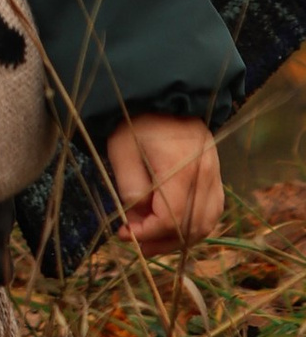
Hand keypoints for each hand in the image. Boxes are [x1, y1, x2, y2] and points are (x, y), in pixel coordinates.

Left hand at [105, 112, 223, 251]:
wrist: (164, 94)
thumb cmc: (138, 120)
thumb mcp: (121, 148)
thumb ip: (129, 186)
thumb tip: (137, 218)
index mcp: (182, 168)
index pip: (171, 218)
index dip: (148, 233)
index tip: (124, 233)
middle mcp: (204, 175)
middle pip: (192, 227)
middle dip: (161, 242)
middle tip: (135, 242)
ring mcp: (214, 176)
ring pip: (206, 224)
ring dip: (179, 238)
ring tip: (150, 239)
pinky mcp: (215, 176)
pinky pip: (211, 212)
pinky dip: (192, 226)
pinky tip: (170, 226)